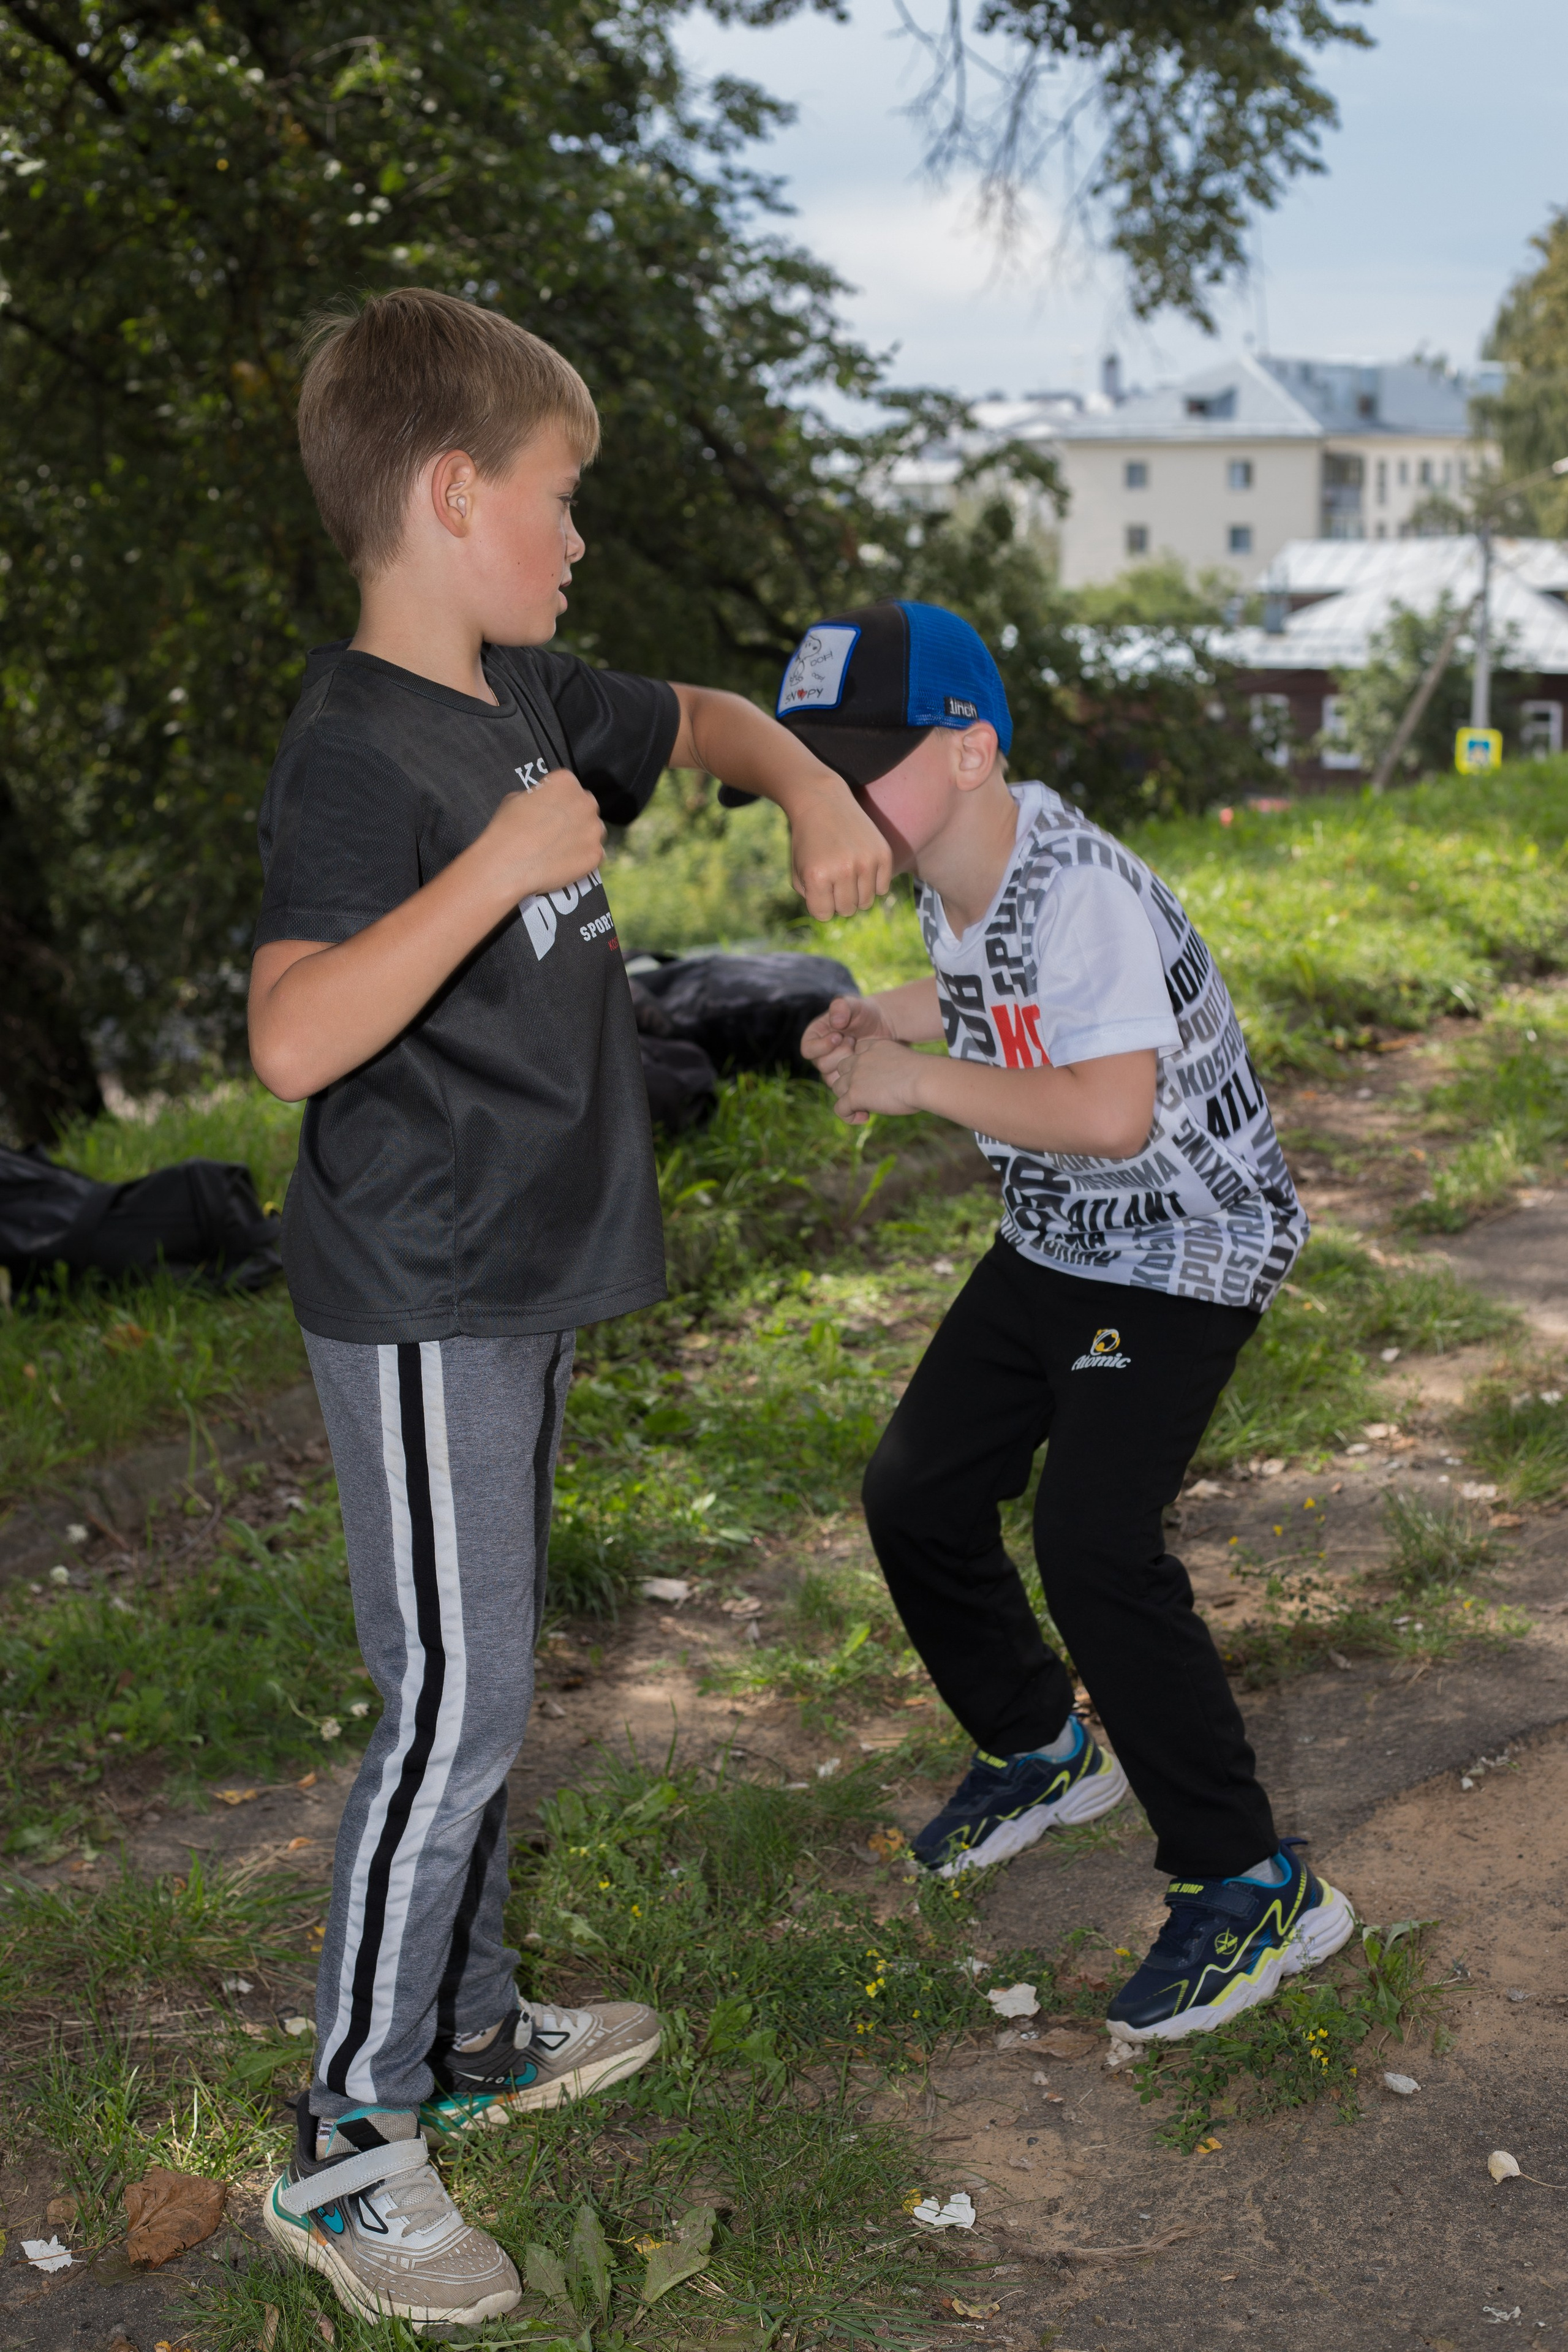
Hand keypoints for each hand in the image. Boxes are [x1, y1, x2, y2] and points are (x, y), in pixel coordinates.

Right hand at [481, 768, 604, 901]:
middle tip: (556, 831)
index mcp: (566, 781)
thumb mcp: (516, 798)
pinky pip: (594, 854)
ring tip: (560, 848)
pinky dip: (583, 857)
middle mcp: (585, 801)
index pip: (569, 786)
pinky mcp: (595, 854)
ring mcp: (593, 829)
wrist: (507, 865)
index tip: (548, 811)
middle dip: (574, 816)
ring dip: (581, 836)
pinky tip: (565, 862)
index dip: (558, 800)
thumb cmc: (507, 828)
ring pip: (593, 830)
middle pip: (585, 806)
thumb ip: (539, 796)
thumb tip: (545, 803)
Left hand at [787, 785, 892, 920]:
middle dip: (838, 899)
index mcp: (817, 877)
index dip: (819, 903)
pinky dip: (873, 884)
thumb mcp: (798, 871)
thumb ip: (812, 898)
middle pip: (847, 910)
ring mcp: (866, 862)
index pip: (824, 915)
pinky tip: (862, 867)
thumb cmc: (807, 840)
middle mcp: (843, 870)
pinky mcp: (883, 854)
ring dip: (856, 893)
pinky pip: (882, 889)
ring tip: (847, 873)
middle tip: (833, 879)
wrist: (822, 802)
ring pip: (866, 903)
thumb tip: (835, 914)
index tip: (817, 886)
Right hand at [800, 992, 896, 1078]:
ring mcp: (832, 1068)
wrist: (880, 1026)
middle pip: (821, 1065)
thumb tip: (836, 1022)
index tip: (839, 1036)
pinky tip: (865, 1063)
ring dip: (849, 1063)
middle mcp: (819, 1055)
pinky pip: (845, 1086)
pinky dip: (856, 1075)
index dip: (823, 1046)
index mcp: (813, 1037)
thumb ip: (841, 1006)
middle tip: (853, 1040)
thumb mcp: (852, 1003)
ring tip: (859, 1049)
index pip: (807, 1050)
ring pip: (833, 1078)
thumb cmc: (862, 1012)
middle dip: (841, 1053)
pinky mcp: (845, 1078)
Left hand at [823, 1035, 926, 1124]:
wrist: (924, 1079)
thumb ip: (895, 1069)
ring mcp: (855, 1076)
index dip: (862, 1066)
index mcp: (875, 1046)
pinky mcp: (854, 1094)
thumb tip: (897, 1086)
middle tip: (870, 1095)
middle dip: (851, 1081)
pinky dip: (848, 1116)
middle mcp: (861, 1058)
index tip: (875, 1079)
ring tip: (865, 1109)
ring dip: (848, 1098)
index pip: (858, 1052)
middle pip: (843, 1069)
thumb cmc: (925, 1074)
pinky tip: (864, 1118)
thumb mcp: (907, 1062)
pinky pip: (840, 1108)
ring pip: (837, 1088)